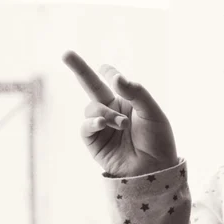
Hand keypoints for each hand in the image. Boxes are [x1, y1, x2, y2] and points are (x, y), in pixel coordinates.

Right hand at [62, 50, 177, 176]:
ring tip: (122, 124)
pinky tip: (103, 123)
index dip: (109, 72)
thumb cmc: (158, 141)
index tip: (105, 67)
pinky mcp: (95, 143)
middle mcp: (113, 111)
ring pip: (91, 108)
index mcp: (129, 102)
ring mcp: (102, 126)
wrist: (155, 170)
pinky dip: (92, 122)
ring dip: (105, 113)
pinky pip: (86, 127)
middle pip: (91, 86)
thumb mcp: (152, 113)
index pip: (114, 81)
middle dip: (78, 69)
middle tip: (65, 53)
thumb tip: (114, 77)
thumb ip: (136, 93)